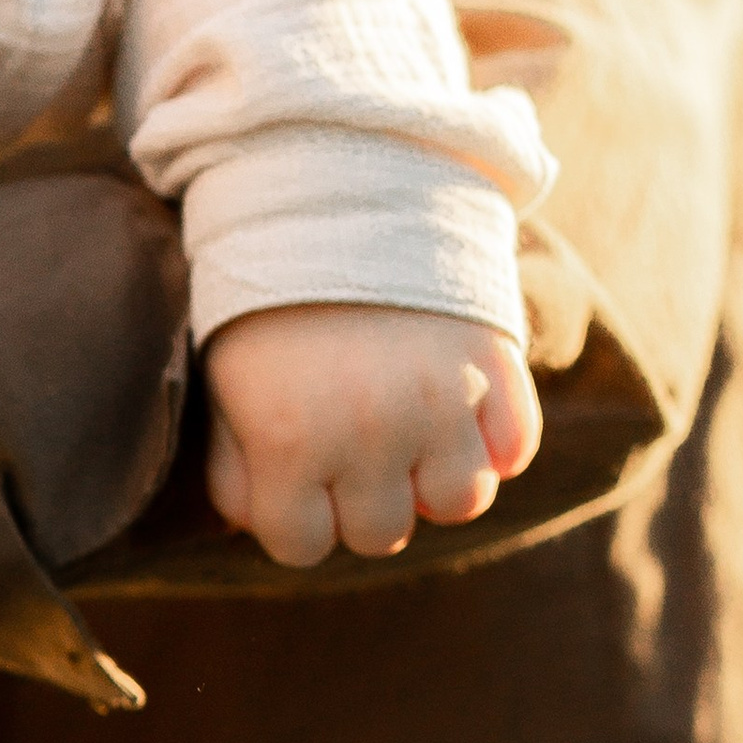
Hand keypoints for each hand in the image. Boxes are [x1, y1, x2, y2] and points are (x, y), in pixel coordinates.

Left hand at [203, 305, 541, 565]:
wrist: (336, 194)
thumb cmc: (266, 304)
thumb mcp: (226, 384)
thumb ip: (236, 469)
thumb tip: (258, 528)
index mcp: (289, 440)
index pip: (301, 548)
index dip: (297, 519)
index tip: (296, 480)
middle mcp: (370, 432)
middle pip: (382, 535)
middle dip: (362, 502)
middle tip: (350, 447)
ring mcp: (442, 400)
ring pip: (461, 503)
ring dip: (434, 478)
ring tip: (409, 432)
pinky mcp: (495, 365)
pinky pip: (516, 450)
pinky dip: (495, 442)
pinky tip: (460, 410)